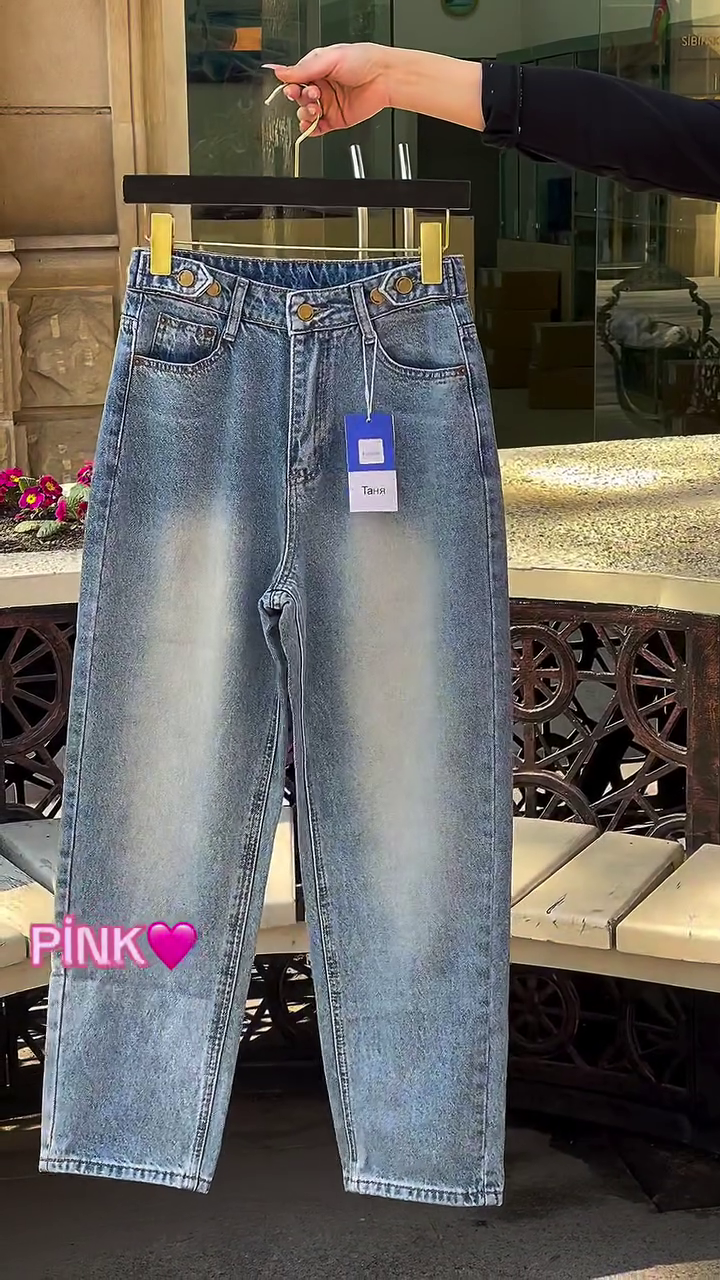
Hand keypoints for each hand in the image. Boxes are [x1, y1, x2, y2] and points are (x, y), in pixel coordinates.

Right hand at [264, 43, 393, 135]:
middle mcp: (321, 86)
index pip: (295, 80)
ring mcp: (328, 104)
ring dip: (305, 113)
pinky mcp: (335, 120)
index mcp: (317, 68)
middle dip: (300, 98)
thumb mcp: (329, 58)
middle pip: (299, 98)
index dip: (291, 86)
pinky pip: (317, 128)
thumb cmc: (363, 60)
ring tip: (315, 108)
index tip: (292, 88)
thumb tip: (280, 72)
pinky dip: (311, 129)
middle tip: (312, 94)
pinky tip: (311, 125)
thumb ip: (303, 68)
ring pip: (306, 114)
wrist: (384, 78)